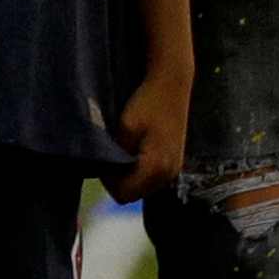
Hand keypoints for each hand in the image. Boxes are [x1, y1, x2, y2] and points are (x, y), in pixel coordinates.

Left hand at [119, 58, 191, 196]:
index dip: (108, 181)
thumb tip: (108, 172)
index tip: (104, 158)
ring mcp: (174, 170)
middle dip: (118, 179)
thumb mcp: (125, 128)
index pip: (123, 194)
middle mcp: (169, 174)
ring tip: (124, 147)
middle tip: (112, 151)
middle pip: (132, 193)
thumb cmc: (147, 102)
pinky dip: (139, 169)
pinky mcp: (175, 163)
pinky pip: (150, 178)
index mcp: (156, 167)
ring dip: (129, 174)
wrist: (172, 83)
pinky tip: (136, 147)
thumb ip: (117, 155)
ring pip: (141, 186)